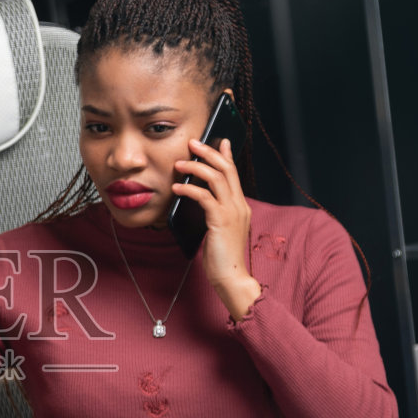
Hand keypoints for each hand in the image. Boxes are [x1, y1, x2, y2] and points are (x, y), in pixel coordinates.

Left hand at [173, 136, 261, 320]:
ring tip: (179, 164)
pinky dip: (189, 189)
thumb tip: (202, 199)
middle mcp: (239, 205)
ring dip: (196, 167)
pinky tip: (177, 188)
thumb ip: (216, 212)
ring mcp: (231, 212)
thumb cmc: (222, 257)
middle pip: (226, 169)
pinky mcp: (220, 221)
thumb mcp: (221, 229)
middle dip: (209, 152)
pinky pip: (204, 197)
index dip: (226, 155)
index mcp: (240, 206)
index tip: (219, 140)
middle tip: (192, 143)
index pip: (234, 173)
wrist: (231, 277)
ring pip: (216, 178)